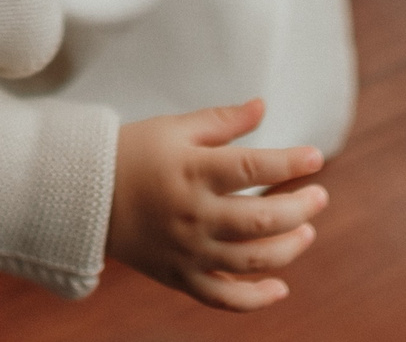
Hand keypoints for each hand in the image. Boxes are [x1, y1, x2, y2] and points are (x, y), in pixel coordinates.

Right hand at [105, 98, 329, 310]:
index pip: (253, 168)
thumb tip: (263, 106)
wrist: (85, 196)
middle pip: (261, 219)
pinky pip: (223, 298)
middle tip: (320, 196)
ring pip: (251, 260)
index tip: (315, 157)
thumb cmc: (133, 153)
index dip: (290, 163)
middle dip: (300, 208)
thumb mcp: (174, 128)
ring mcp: (187, 250)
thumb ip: (222, 120)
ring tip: (306, 230)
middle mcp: (193, 214)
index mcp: (192, 171)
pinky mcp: (179, 276)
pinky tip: (280, 289)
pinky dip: (255, 299)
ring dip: (289, 248)